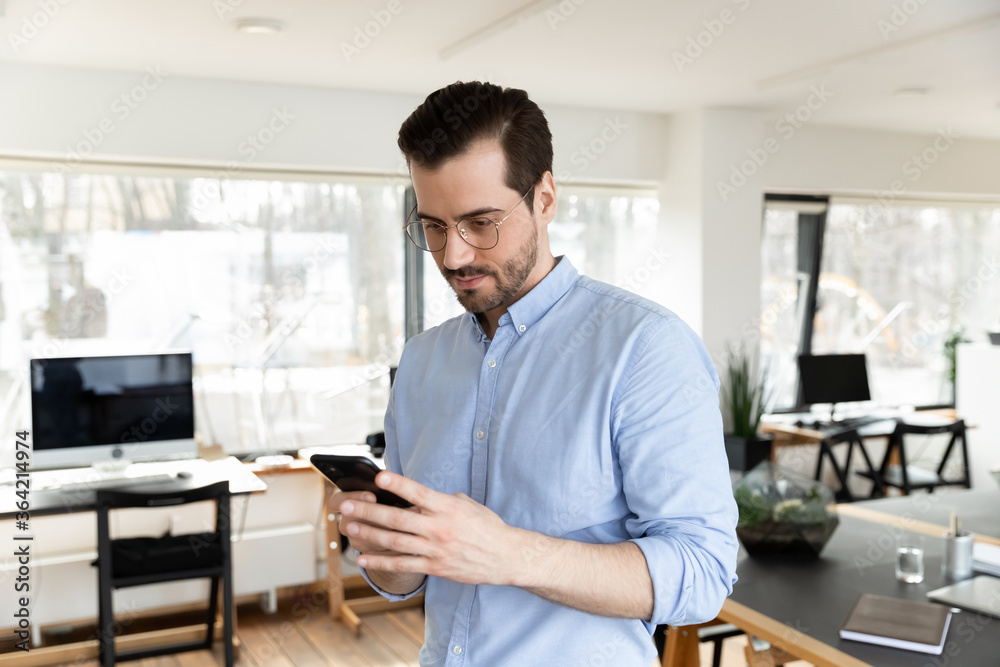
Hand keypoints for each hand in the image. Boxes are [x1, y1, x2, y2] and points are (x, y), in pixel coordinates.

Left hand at [339, 471, 530, 586]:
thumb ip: (440, 500)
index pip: (418, 493)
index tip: (378, 477)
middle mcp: (439, 528)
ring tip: (350, 527)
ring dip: (370, 534)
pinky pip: (403, 564)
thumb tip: (416, 498)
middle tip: (347, 505)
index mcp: (447, 507)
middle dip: (369, 511)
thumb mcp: (466, 504)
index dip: (397, 484)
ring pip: (395, 541)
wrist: (505, 556)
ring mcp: (435, 549)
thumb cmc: (486, 526)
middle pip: (397, 518)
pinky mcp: (435, 567)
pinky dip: (381, 561)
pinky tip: (364, 558)